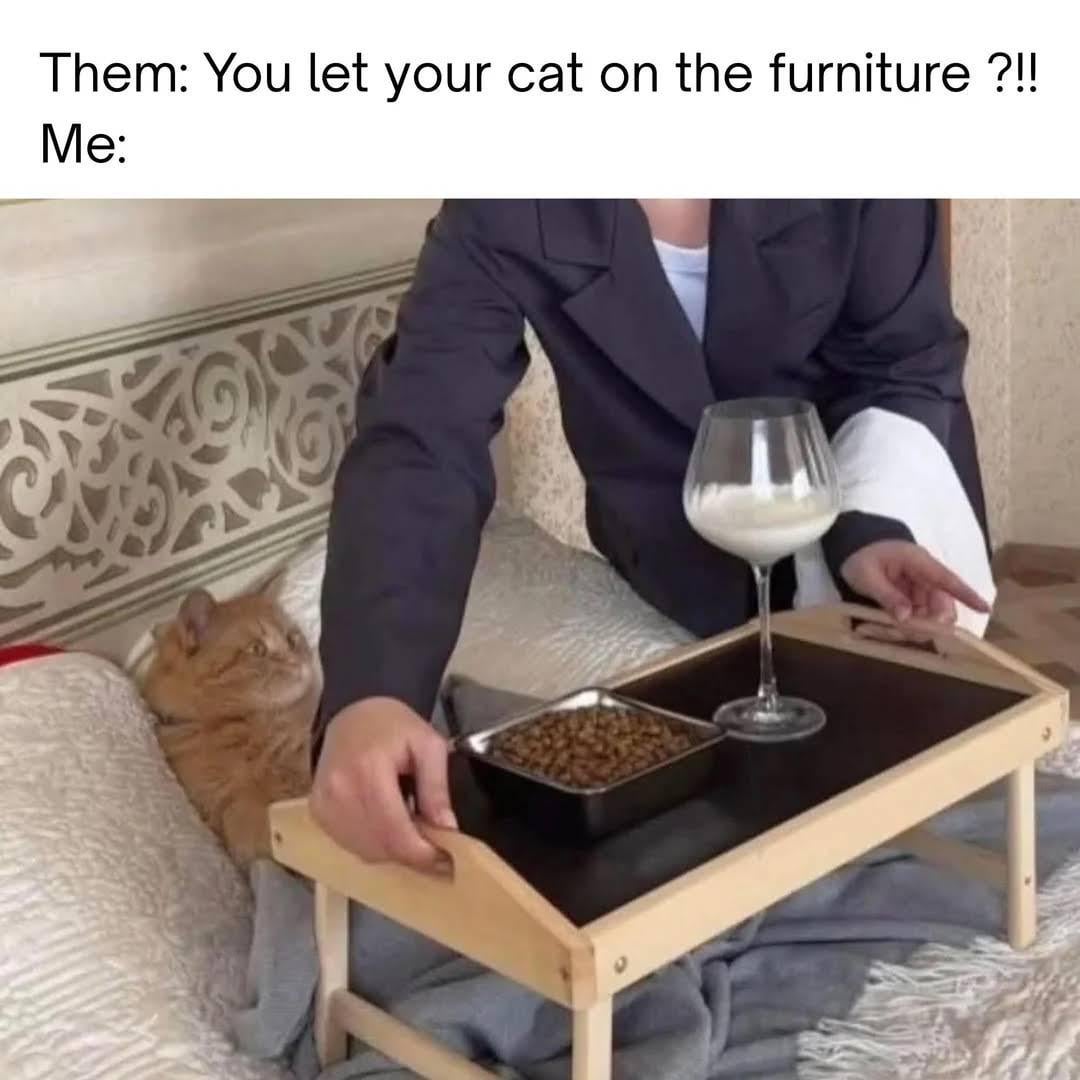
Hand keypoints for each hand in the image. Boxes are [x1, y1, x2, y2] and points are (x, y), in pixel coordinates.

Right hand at [310, 697, 456, 868]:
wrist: (352, 714)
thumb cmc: (392, 725)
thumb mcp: (428, 744)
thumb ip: (437, 787)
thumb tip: (447, 829)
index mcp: (368, 770)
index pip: (395, 830)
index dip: (422, 853)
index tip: (446, 861)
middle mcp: (339, 791)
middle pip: (380, 846)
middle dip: (412, 855)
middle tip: (436, 850)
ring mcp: (324, 804)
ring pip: (365, 851)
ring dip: (393, 852)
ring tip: (413, 833)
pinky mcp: (318, 812)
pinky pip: (350, 844)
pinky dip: (373, 845)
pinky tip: (389, 827)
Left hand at [840, 540, 990, 626]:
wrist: (852, 551)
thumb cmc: (860, 557)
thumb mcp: (866, 575)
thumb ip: (886, 595)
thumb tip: (907, 617)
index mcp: (917, 561)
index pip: (947, 579)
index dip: (966, 594)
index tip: (985, 609)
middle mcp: (924, 577)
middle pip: (941, 606)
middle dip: (928, 624)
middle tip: (904, 632)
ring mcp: (919, 590)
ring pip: (928, 617)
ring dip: (910, 629)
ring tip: (878, 629)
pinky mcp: (911, 601)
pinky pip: (914, 619)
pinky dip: (900, 628)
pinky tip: (878, 628)